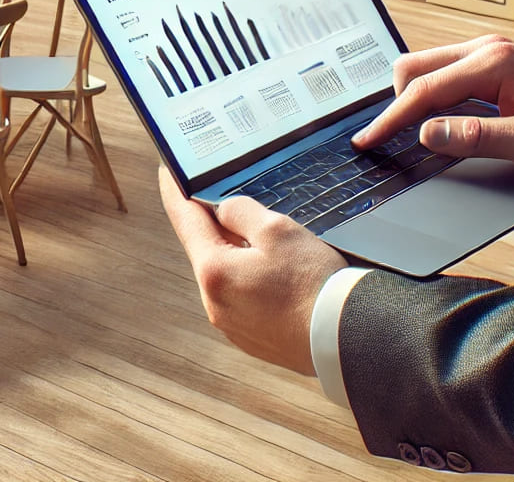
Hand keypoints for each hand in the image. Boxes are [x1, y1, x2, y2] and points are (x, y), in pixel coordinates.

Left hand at [159, 167, 345, 374]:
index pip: (185, 221)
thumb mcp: (277, 229)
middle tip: (233, 203)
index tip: (168, 174)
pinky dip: (255, 281)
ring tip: (274, 246)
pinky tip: (283, 277)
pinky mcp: (253, 338)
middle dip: (218, 226)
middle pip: (208, 250)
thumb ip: (240, 212)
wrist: (346, 339)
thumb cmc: (314, 285)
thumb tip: (224, 213)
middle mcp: (215, 303)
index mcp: (214, 272)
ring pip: (228, 275)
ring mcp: (232, 325)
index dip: (176, 193)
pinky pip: (245, 299)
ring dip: (241, 256)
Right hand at [351, 35, 513, 175]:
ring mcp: (490, 51)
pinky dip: (434, 94)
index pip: (424, 90)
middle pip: (416, 67)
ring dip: (415, 98)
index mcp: (493, 63)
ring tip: (411, 133)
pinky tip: (437, 119)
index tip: (368, 140)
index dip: (392, 118)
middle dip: (396, 103)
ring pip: (429, 67)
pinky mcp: (495, 61)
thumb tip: (427, 134)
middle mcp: (487, 49)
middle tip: (386, 138)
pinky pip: (449, 72)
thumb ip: (475, 136)